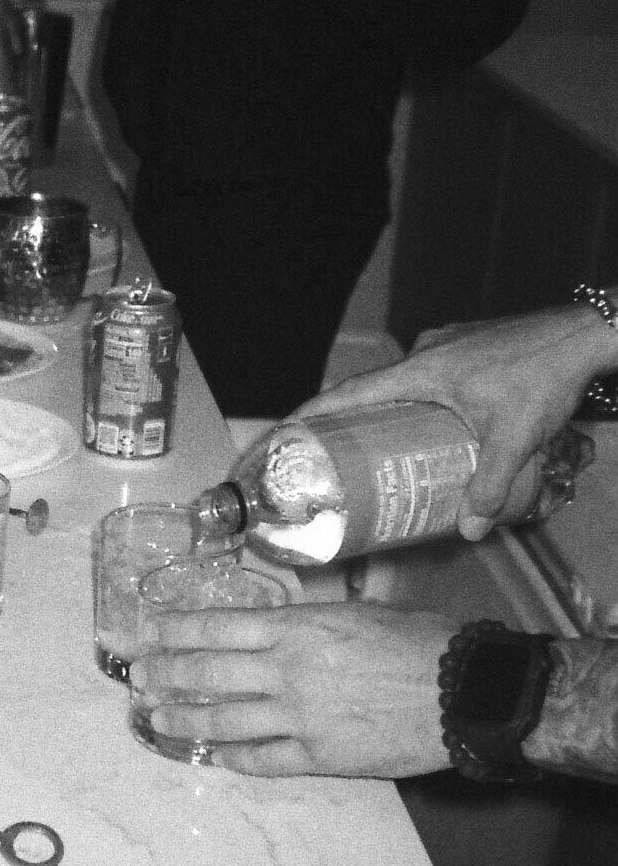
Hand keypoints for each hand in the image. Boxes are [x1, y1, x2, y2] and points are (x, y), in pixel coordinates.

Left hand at [129, 601, 453, 777]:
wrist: (462, 691)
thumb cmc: (421, 641)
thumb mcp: (361, 608)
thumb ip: (315, 616)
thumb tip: (288, 614)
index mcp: (297, 626)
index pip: (216, 626)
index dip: (175, 631)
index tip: (149, 634)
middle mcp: (287, 669)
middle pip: (207, 673)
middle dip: (165, 675)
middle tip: (139, 678)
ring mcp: (299, 716)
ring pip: (223, 721)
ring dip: (183, 721)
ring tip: (155, 720)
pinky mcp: (319, 756)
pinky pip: (262, 760)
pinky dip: (232, 758)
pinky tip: (213, 757)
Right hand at [296, 305, 617, 539]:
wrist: (587, 334)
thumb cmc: (545, 374)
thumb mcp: (513, 437)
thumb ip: (489, 485)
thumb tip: (470, 531)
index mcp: (421, 370)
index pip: (349, 392)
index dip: (310, 414)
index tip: (279, 433)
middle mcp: (426, 354)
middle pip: (369, 391)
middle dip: (344, 423)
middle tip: (327, 457)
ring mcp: (447, 348)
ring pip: (401, 386)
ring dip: (385, 415)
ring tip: (376, 451)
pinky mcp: (468, 349)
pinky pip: (427, 380)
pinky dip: (416, 405)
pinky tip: (430, 430)